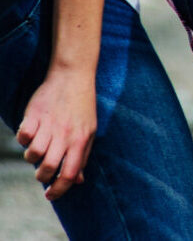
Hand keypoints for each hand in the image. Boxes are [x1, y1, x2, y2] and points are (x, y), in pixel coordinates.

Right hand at [17, 66, 95, 199]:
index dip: (59, 190)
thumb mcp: (90, 131)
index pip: (70, 174)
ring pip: (33, 154)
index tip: (50, 196)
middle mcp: (65, 134)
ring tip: (38, 150)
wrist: (73, 76)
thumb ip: (83, 156)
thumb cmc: (82, 107)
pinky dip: (23, 139)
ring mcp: (49, 124)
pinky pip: (23, 136)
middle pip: (48, 167)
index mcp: (81, 140)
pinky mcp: (34, 115)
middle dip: (42, 177)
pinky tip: (30, 133)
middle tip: (42, 174)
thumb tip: (79, 181)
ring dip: (31, 158)